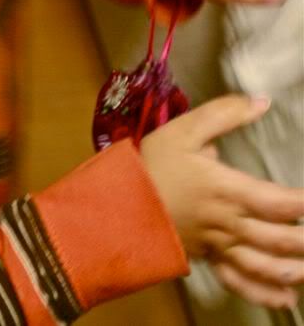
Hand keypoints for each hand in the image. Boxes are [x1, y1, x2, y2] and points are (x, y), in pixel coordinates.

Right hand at [141, 95, 303, 307]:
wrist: (115, 200)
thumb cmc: (151, 165)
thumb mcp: (183, 129)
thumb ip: (223, 113)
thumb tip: (262, 102)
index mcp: (227, 190)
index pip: (281, 203)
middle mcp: (228, 223)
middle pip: (280, 238)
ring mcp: (216, 244)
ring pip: (264, 265)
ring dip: (295, 269)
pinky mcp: (203, 257)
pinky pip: (236, 281)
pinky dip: (263, 293)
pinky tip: (285, 298)